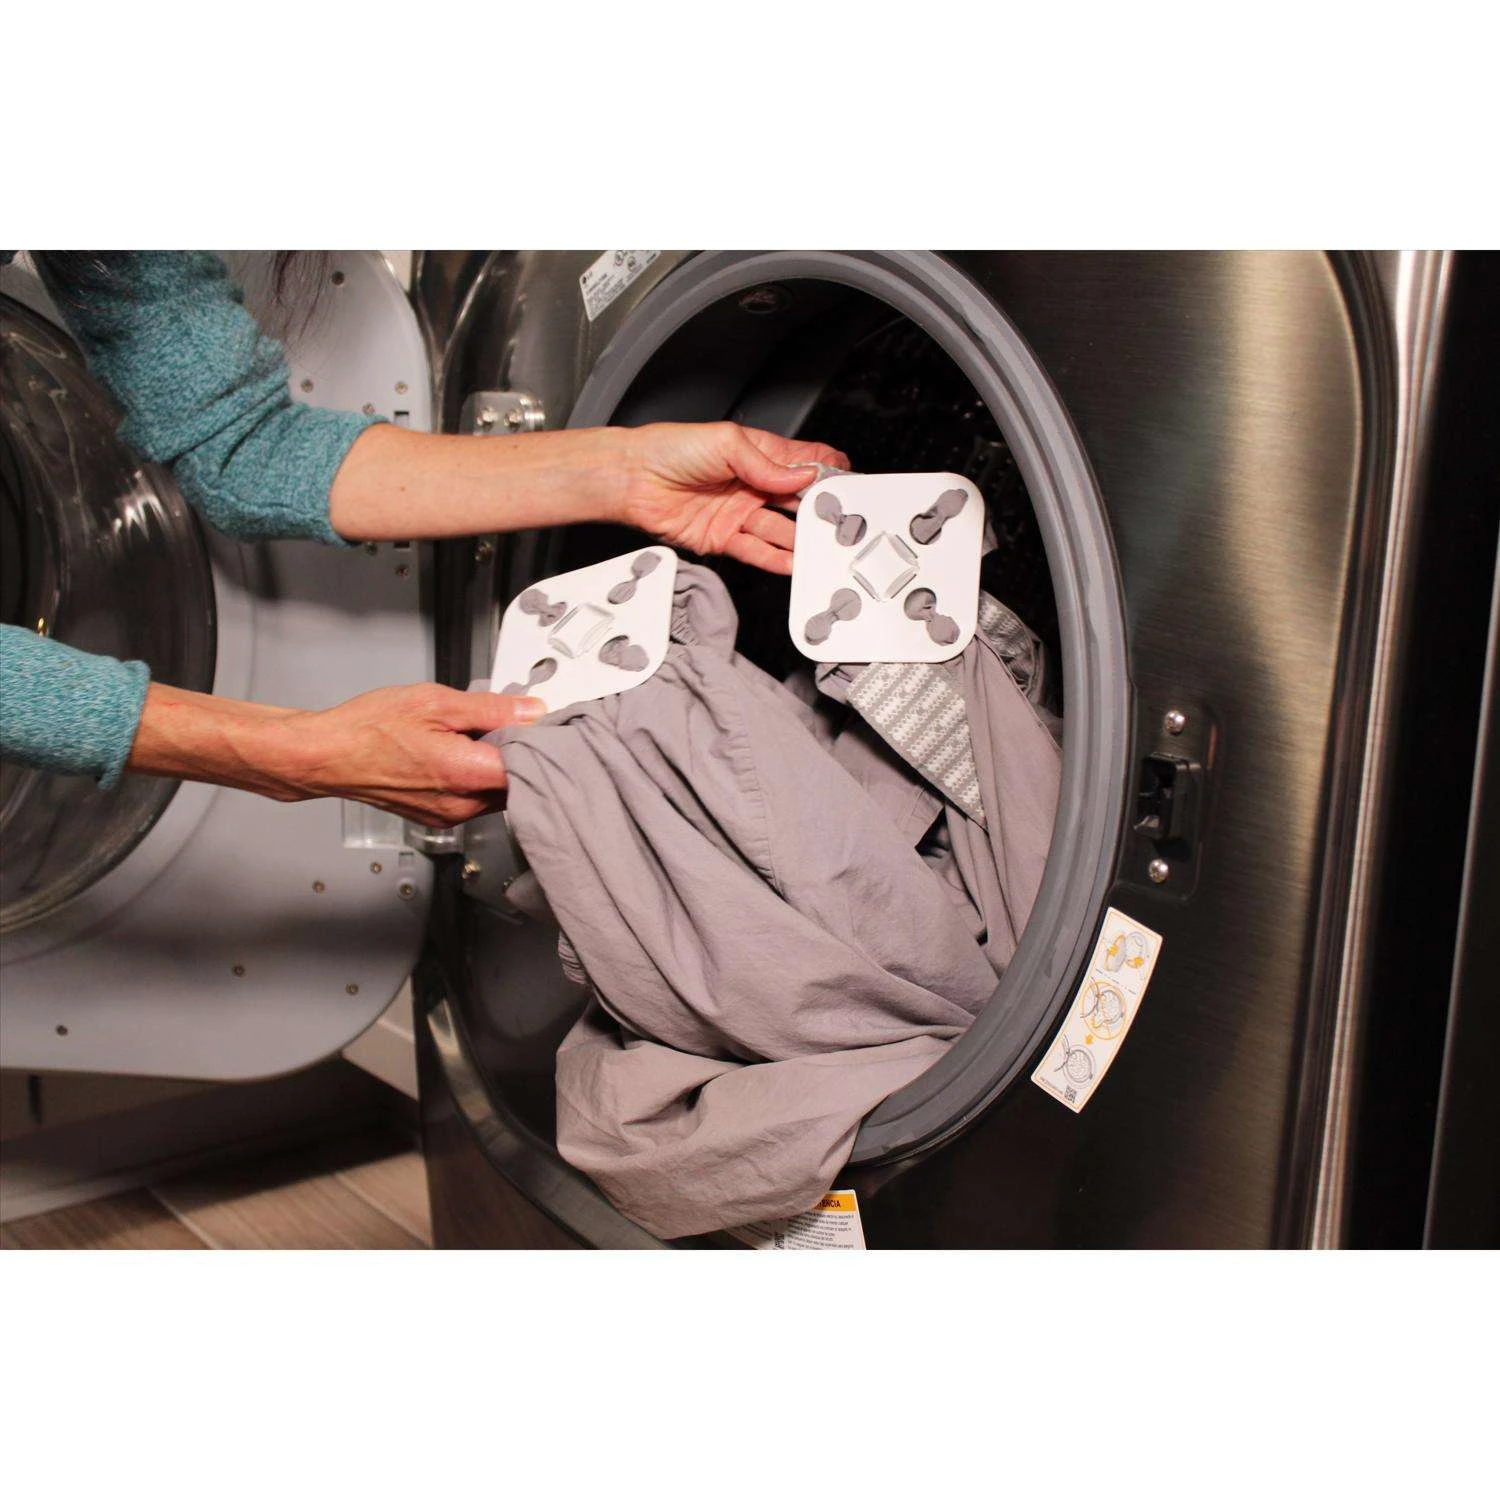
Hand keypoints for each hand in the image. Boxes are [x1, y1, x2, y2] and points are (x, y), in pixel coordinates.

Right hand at [127, 682, 543, 827]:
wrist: (326, 755)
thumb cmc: (368, 729)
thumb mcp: (436, 701)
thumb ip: (492, 710)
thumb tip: (532, 710)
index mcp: (466, 774)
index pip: (531, 767)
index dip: (544, 744)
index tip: (547, 724)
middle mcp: (462, 804)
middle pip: (518, 784)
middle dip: (523, 756)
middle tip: (516, 724)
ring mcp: (449, 816)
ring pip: (497, 794)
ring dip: (499, 768)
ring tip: (481, 736)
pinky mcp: (438, 817)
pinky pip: (474, 800)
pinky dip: (477, 778)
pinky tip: (462, 754)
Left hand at [618, 422, 849, 574]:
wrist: (633, 479)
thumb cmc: (670, 449)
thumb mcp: (726, 443)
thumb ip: (767, 463)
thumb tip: (803, 474)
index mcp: (758, 455)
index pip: (804, 463)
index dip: (827, 472)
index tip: (847, 485)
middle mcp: (752, 485)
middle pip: (797, 501)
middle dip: (819, 511)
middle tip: (841, 523)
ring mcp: (739, 513)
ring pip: (780, 531)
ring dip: (801, 540)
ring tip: (821, 549)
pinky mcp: (724, 538)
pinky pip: (756, 551)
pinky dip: (776, 560)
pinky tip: (794, 563)